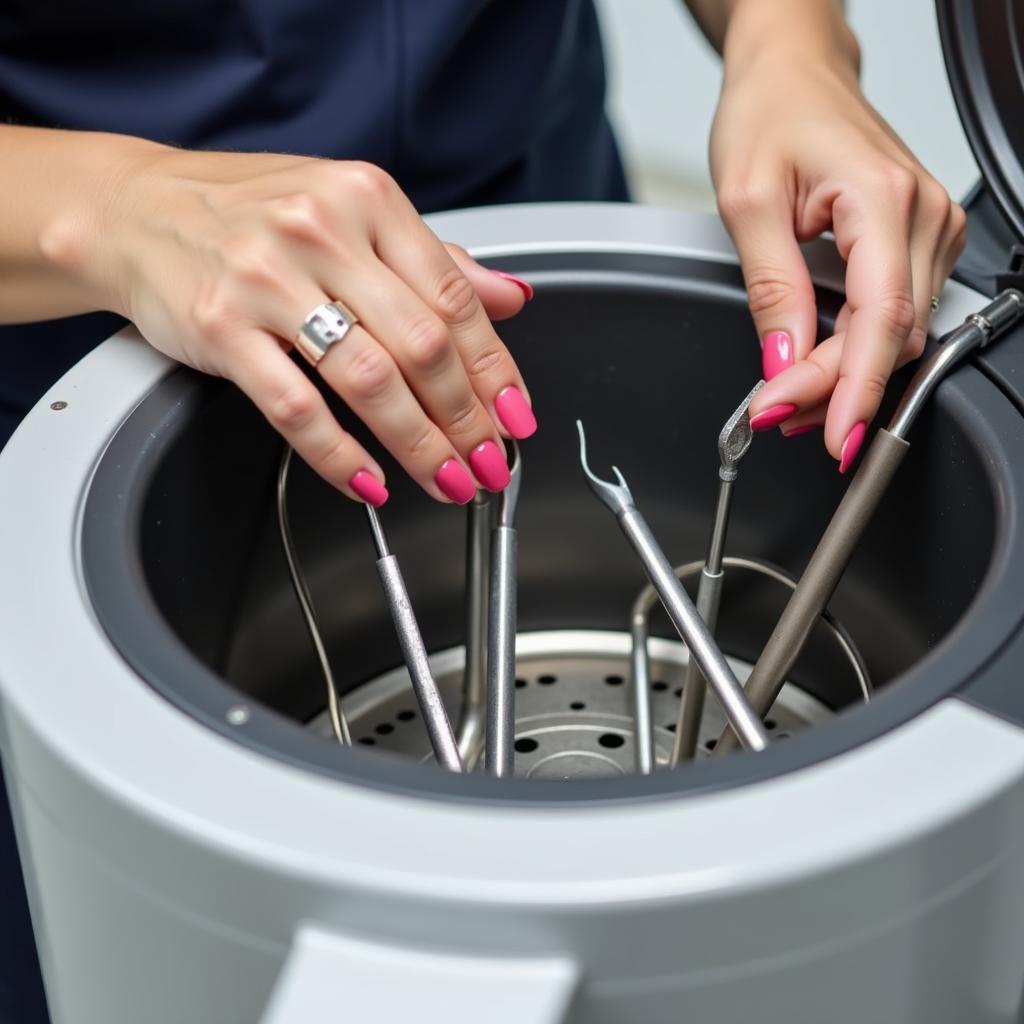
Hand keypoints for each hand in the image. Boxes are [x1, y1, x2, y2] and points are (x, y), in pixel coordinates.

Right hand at [80, 149, 535, 504]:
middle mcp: (322, 232)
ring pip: (369, 380)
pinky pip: (295, 407)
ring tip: (446, 480)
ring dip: (419, 444)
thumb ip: (432, 259)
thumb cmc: (247, 212)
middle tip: (487, 462)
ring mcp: (268, 280)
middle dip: (466, 419)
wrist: (133, 208)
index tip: (516, 417)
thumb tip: (509, 299)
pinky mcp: (222, 328)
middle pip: (422, 346)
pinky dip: (338, 454)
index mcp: (367, 200)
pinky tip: (369, 481)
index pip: (454, 299)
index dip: (496, 369)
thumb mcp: (351, 211)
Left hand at [710, 12, 964, 469]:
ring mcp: (926, 226)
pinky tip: (816, 366)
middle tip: (777, 418)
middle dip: (834, 390)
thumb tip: (782, 362)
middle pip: (890, 337)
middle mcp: (920, 214)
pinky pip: (893, 313)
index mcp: (882, 200)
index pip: (880, 320)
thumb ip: (771, 289)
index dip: (852, 389)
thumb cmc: (769, 113)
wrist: (790, 72)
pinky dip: (854, 349)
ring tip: (787, 399)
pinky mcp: (915, 238)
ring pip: (896, 333)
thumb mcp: (747, 203)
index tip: (825, 435)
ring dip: (843, 376)